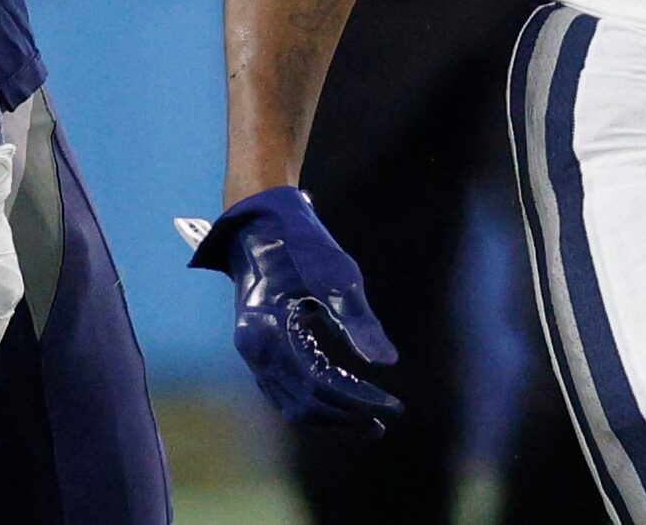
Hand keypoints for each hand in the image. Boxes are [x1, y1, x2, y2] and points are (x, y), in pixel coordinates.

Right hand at [187, 187, 401, 436]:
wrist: (260, 223)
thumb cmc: (301, 244)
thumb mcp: (336, 276)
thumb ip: (359, 322)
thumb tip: (387, 363)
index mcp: (270, 331)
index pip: (319, 384)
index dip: (358, 399)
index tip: (392, 406)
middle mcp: (254, 350)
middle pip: (303, 403)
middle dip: (346, 416)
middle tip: (384, 421)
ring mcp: (252, 352)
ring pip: (292, 403)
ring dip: (330, 416)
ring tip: (368, 421)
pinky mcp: (259, 350)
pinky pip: (286, 390)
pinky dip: (315, 401)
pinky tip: (344, 400)